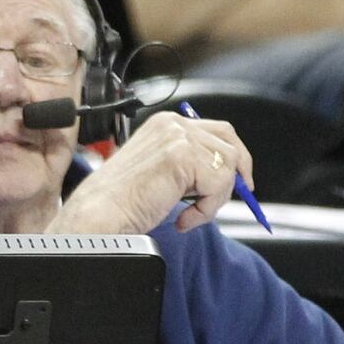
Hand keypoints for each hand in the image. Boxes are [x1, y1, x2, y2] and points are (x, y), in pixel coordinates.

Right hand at [47, 112, 252, 235]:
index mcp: (166, 124)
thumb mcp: (161, 172)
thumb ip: (190, 164)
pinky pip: (218, 185)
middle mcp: (173, 125)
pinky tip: (183, 218)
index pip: (218, 130)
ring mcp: (178, 137)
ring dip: (215, 199)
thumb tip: (227, 173)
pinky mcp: (183, 157)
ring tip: (191, 215)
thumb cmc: (122, 201)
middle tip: (241, 193)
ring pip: (227, 166)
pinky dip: (206, 210)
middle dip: (238, 170)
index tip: (241, 179)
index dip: (234, 156)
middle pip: (229, 141)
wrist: (101, 213)